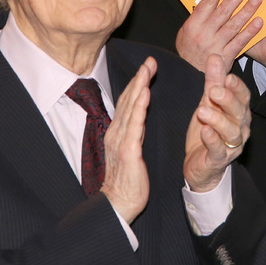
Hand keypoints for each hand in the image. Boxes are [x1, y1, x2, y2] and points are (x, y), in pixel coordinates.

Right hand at [100, 57, 156, 223]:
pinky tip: (144, 95)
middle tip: (149, 61)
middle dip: (139, 78)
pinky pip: (134, 126)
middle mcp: (116, 132)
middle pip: (128, 100)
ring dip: (139, 86)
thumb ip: (134, 131)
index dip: (136, 83)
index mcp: (118, 132)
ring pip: (130, 108)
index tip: (147, 67)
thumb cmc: (127, 180)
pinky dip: (139, 108)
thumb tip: (139, 116)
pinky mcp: (128, 151)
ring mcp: (121, 140)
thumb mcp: (130, 150)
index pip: (128, 102)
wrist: (118, 203)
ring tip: (146, 70)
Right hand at [175, 0, 263, 72]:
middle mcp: (204, 34)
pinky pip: (240, 42)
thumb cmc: (188, 51)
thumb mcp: (185, 33)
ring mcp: (215, 45)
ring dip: (247, 10)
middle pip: (223, 11)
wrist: (189, 76)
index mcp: (193, 25)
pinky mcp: (226, 57)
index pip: (207, 2)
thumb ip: (197, 18)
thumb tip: (208, 1)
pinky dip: (250, 32)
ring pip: (233, 25)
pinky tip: (259, 22)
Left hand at [184, 54, 250, 191]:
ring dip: (218, 120)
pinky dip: (213, 140)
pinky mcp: (218, 159)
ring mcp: (231, 145)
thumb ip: (213, 81)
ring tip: (202, 110)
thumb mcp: (208, 102)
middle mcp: (240, 128)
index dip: (236, 87)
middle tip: (214, 90)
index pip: (243, 97)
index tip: (226, 77)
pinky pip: (219, 150)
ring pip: (231, 131)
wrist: (200, 164)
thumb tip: (215, 56)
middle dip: (228, 100)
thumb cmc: (208, 130)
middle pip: (239, 112)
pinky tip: (204, 131)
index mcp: (239, 112)